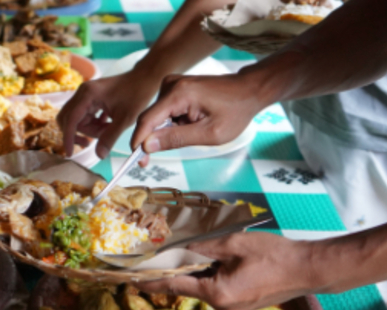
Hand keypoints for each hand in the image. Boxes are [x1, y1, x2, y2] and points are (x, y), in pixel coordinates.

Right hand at [57, 70, 162, 157]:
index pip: (70, 119)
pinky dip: (94, 124)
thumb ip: (110, 137)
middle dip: (79, 134)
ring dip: (90, 129)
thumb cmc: (137, 94)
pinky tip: (107, 125)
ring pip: (78, 119)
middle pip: (69, 120)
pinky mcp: (92, 98)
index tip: (70, 154)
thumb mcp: (125, 119)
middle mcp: (83, 93)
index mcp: (88, 95)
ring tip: (108, 130)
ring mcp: (87, 95)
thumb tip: (99, 155)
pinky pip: (85, 115)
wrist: (147, 78)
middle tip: (92, 143)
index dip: (68, 138)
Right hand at [130, 74, 270, 165]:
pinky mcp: (175, 87)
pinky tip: (193, 123)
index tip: (138, 161)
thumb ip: (176, 139)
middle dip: (154, 139)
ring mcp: (172, 84)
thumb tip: (147, 145)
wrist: (249, 90)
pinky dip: (174, 122)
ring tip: (195, 131)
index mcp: (178, 94)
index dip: (138, 142)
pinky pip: (164, 110)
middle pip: (150, 118)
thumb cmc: (235, 111)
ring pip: (157, 116)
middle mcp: (171, 85)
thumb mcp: (209, 133)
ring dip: (168, 130)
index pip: (147, 120)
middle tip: (165, 156)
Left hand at [135, 233, 319, 309]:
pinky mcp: (241, 303)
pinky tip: (212, 260)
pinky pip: (217, 288)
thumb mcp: (233, 245)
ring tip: (189, 252)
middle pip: (188, 285)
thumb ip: (202, 247)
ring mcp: (232, 307)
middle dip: (174, 270)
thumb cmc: (274, 255)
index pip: (175, 284)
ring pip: (203, 286)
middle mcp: (221, 305)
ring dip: (195, 270)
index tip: (132, 276)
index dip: (152, 278)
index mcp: (216, 293)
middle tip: (156, 255)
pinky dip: (210, 275)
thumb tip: (178, 248)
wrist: (307, 268)